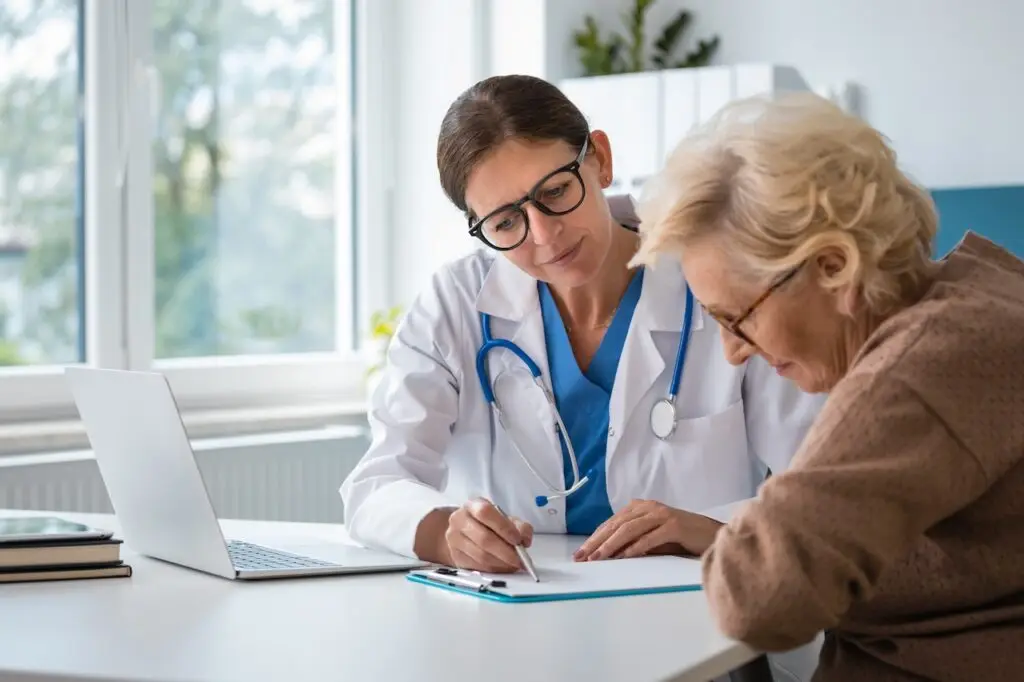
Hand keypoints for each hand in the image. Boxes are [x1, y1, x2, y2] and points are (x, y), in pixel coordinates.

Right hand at [444, 498, 533, 572]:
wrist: (461, 532)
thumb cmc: (486, 524)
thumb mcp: (503, 518)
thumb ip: (519, 526)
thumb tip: (525, 540)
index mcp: (473, 506)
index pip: (486, 513)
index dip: (503, 527)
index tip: (518, 540)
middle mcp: (459, 521)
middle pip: (484, 538)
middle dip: (506, 552)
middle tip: (520, 559)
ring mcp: (454, 540)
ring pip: (481, 556)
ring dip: (501, 563)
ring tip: (514, 565)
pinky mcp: (456, 557)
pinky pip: (478, 566)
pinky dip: (494, 569)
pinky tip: (503, 567)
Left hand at [573, 500, 720, 561]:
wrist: (711, 535)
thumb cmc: (680, 539)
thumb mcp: (651, 539)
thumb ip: (631, 542)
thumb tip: (606, 555)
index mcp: (640, 507)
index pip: (612, 523)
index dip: (595, 538)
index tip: (580, 553)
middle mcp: (648, 508)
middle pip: (617, 525)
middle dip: (597, 542)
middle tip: (582, 557)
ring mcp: (661, 515)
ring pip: (629, 529)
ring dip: (611, 545)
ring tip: (598, 558)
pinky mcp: (674, 525)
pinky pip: (650, 537)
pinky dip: (636, 547)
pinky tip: (624, 557)